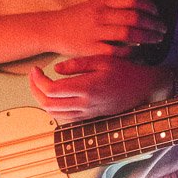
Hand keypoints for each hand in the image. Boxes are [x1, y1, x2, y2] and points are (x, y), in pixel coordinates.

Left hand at [29, 56, 172, 120]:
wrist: (144, 88)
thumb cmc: (126, 71)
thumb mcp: (102, 60)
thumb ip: (77, 64)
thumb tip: (56, 69)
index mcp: (86, 88)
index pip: (51, 90)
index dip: (37, 80)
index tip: (36, 68)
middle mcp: (85, 104)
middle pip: (48, 104)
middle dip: (35, 90)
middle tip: (34, 76)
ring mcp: (87, 113)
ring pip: (55, 114)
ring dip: (43, 100)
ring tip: (41, 84)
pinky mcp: (90, 117)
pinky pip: (65, 118)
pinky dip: (54, 108)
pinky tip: (55, 95)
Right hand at [48, 0, 165, 59]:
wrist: (52, 28)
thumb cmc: (77, 18)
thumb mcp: (95, 4)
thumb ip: (116, 6)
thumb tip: (142, 9)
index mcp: (103, 1)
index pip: (133, 0)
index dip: (150, 7)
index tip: (157, 13)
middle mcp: (101, 14)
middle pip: (136, 17)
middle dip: (154, 24)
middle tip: (163, 29)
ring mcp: (96, 31)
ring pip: (129, 34)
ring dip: (148, 37)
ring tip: (156, 40)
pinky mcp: (91, 48)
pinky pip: (117, 51)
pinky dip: (132, 52)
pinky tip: (139, 52)